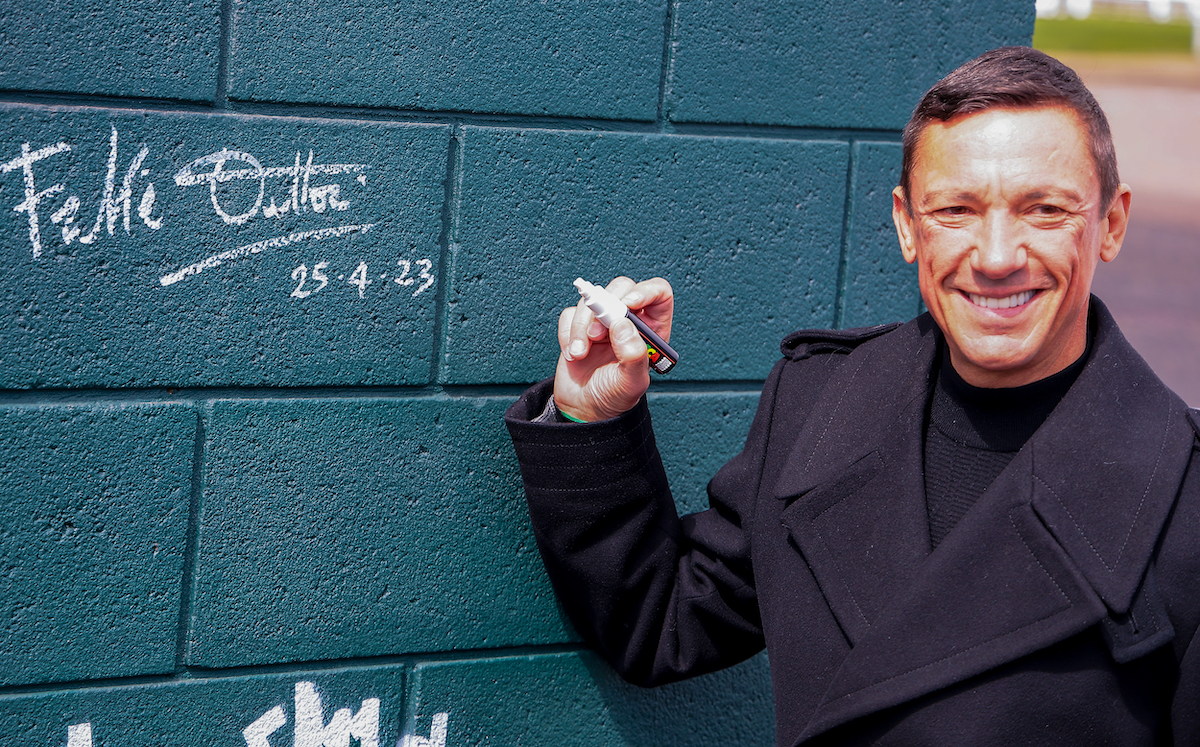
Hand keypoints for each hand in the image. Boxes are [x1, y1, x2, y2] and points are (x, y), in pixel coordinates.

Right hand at [553, 276, 673, 421]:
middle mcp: (630, 320)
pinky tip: (573, 354)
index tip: (627, 304)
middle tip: (597, 335)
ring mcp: (603, 320)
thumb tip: (623, 324)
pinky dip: (568, 333)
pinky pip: (570, 314)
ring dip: (582, 327)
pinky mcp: (580, 325)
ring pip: (593, 299)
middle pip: (622, 287)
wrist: (584, 408)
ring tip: (581, 353)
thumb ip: (633, 355)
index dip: (646, 291)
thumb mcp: (631, 383)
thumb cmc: (614, 397)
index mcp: (652, 330)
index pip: (659, 294)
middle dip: (605, 309)